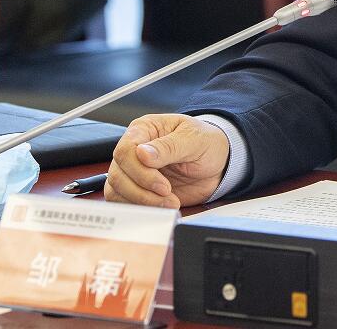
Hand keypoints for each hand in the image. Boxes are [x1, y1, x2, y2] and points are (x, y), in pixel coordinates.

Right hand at [104, 113, 229, 208]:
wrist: (219, 163)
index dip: (140, 171)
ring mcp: (133, 170)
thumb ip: (169, 146)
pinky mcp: (137, 189)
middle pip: (118, 173)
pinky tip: (161, 207)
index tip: (163, 184)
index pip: (125, 150)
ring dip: (142, 201)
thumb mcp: (195, 139)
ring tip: (170, 202)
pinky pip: (124, 201)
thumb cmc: (207, 143)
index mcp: (145, 129)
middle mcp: (134, 149)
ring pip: (117, 190)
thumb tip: (142, 153)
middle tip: (168, 194)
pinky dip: (140, 207)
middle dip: (142, 190)